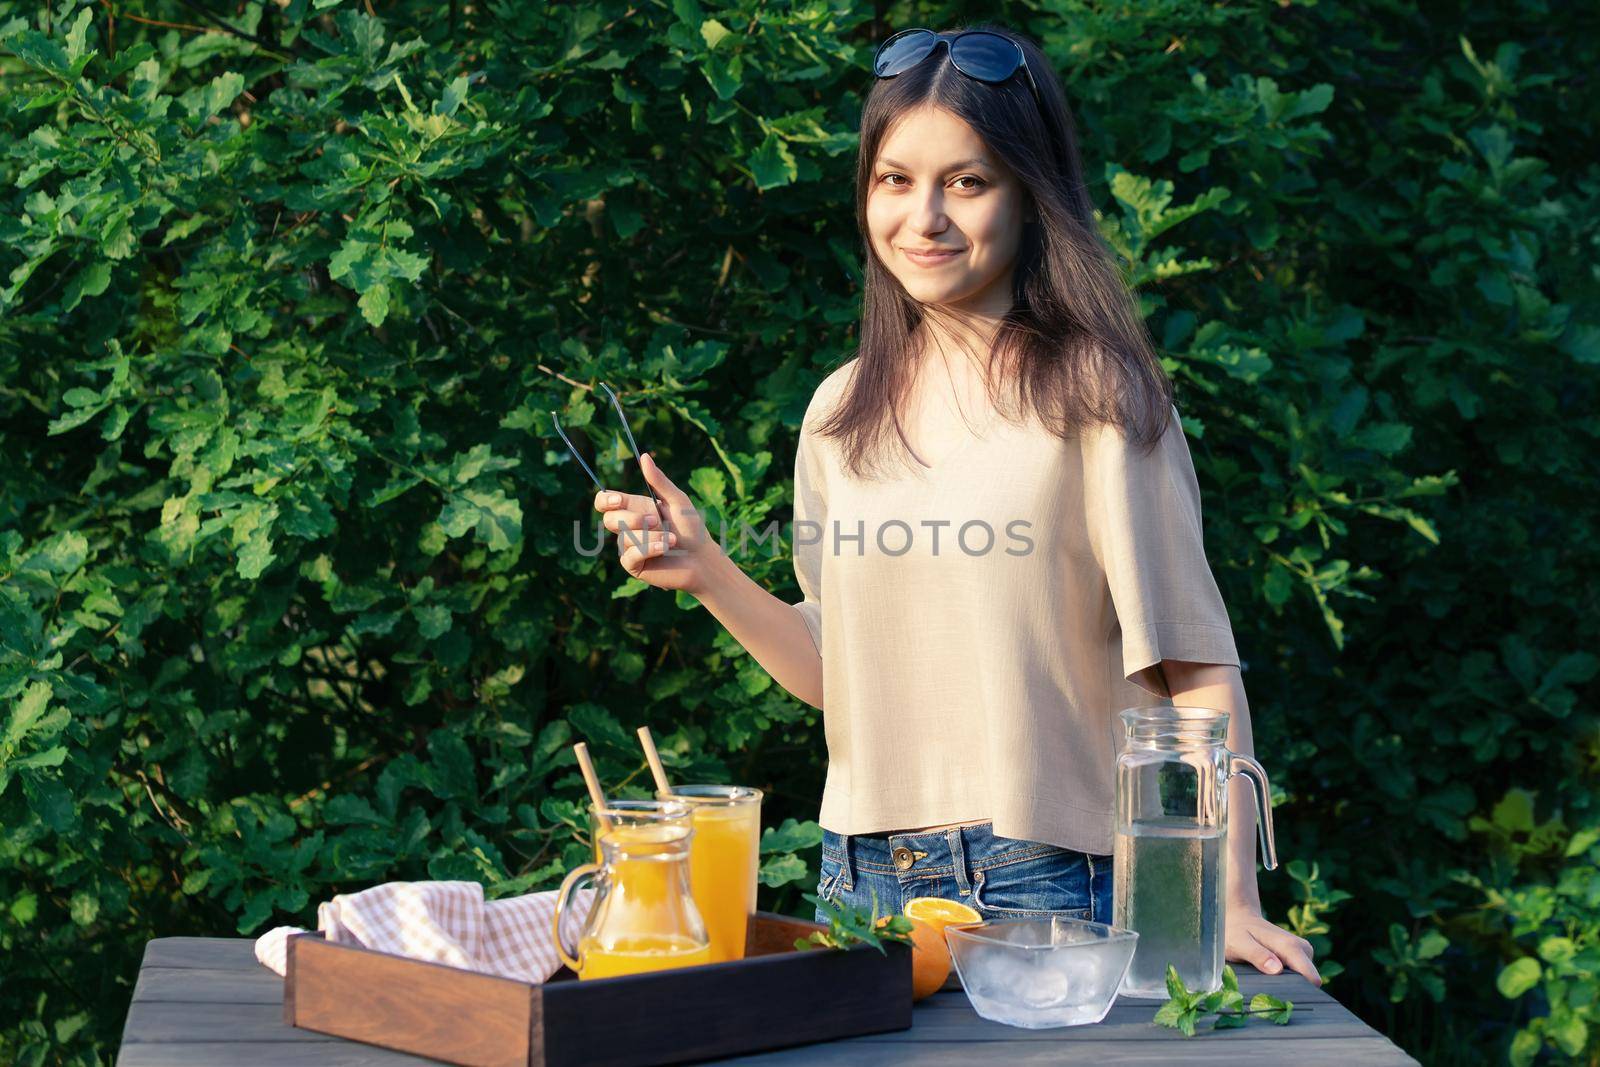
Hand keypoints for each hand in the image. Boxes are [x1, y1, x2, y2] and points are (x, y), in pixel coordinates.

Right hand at [592, 452, 718, 594]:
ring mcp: (629, 547)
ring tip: (672, 540)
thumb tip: (644, 456)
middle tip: (657, 521)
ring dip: (652, 537)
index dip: (605, 499)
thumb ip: (659, 481)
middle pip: (609, 519)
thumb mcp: (676, 500)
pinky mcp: (634, 565)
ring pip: (624, 538)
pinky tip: (665, 549)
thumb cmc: (692, 528)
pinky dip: (649, 550)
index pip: (605, 502)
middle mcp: (628, 527)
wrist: (702, 558)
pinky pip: (629, 556)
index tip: (618, 500)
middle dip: (633, 520)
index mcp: (634, 509)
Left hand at [1225, 902, 1320, 986]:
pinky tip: (1268, 974)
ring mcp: (1302, 952)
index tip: (1282, 997)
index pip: (1311, 978)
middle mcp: (1302, 949)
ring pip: (1304, 980)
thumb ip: (1257, 955)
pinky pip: (1298, 975)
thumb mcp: (1239, 943)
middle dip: (1293, 989)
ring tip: (1264, 977)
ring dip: (1288, 984)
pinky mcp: (1298, 957)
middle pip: (1310, 982)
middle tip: (1266, 986)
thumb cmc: (1237, 932)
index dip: (1301, 991)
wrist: (1239, 919)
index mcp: (1291, 947)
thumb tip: (1277, 970)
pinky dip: (1286, 979)